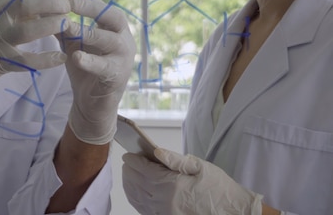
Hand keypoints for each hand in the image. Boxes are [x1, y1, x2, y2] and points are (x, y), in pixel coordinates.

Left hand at [60, 0, 135, 144]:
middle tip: (70, 3)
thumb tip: (40, 6)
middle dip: (91, 8)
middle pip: (112, 16)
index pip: (101, 5)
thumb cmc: (85, 66)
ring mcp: (124, 57)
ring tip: (69, 27)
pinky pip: (104, 66)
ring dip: (88, 32)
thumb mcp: (73, 42)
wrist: (94, 102)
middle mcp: (123, 38)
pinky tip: (76, 58)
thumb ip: (63, 26)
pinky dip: (90, 61)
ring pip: (109, 40)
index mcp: (114, 27)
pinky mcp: (118, 75)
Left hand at [122, 148, 262, 214]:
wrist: (232, 211)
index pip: (144, 170)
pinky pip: (144, 209)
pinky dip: (136, 198)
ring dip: (130, 184)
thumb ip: (175, 159)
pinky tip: (135, 190)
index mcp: (173, 185)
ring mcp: (164, 213)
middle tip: (128, 162)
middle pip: (137, 183)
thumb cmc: (218, 188)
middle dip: (130, 170)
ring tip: (129, 173)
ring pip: (137, 197)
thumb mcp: (200, 167)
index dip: (134, 161)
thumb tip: (156, 151)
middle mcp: (165, 201)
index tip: (128, 155)